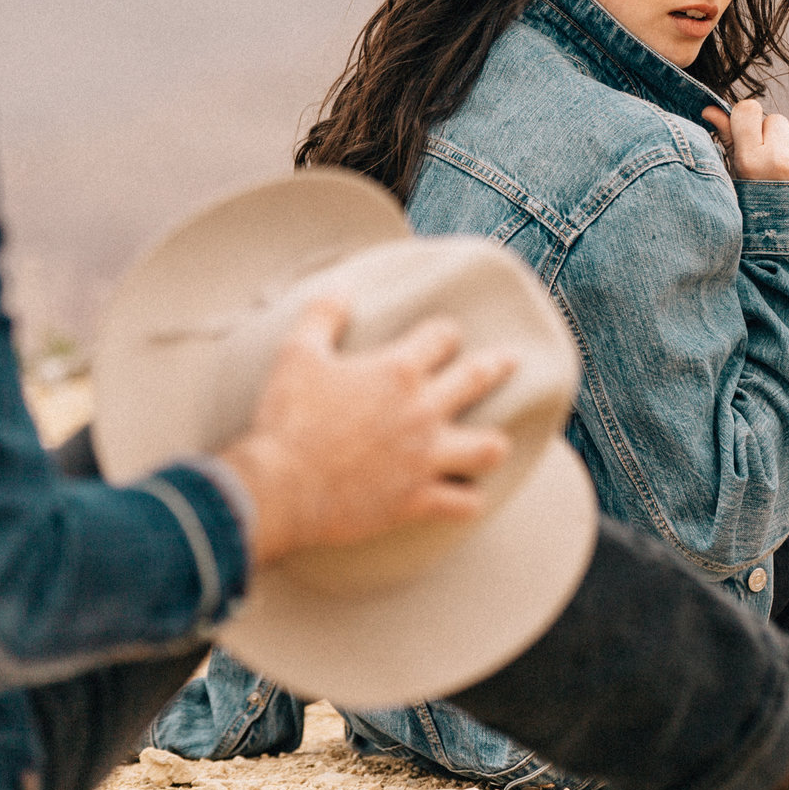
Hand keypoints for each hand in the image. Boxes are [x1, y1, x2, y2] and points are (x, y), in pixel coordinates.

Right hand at [216, 300, 515, 566]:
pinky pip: (464, 503)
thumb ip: (324, 314)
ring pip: (487, 447)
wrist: (278, 487)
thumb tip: (343, 286)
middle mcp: (423, 410)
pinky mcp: (418, 499)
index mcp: (398, 370)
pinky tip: (466, 496)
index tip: (445, 334)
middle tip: (510, 361)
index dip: (445, 332)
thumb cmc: (286, 418)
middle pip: (478, 378)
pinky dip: (467, 500)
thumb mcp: (298, 354)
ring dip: (493, 443)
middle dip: (497, 365)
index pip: (442, 336)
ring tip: (495, 442)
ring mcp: (426, 457)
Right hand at [702, 98, 788, 182]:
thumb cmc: (764, 207)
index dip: (750, 118)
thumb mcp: (740, 177)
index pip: (748, 109)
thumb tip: (710, 109)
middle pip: (775, 120)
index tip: (752, 134)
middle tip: (775, 170)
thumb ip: (727, 139)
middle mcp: (777, 158)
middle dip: (775, 139)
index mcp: (750, 161)